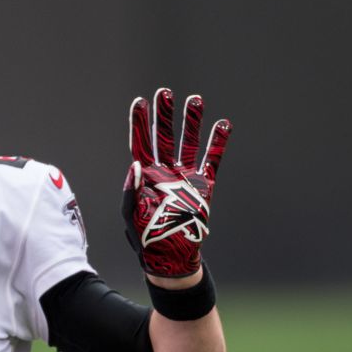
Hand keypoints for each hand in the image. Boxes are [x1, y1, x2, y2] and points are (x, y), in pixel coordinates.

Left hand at [121, 88, 231, 278]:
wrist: (172, 259)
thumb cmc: (146, 239)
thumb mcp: (131, 216)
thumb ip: (130, 192)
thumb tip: (134, 166)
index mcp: (144, 177)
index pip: (141, 144)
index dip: (139, 123)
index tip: (140, 102)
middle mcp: (164, 171)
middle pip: (164, 137)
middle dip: (164, 115)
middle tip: (165, 92)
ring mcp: (185, 177)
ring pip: (188, 143)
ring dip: (191, 122)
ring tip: (195, 99)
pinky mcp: (204, 186)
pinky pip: (212, 160)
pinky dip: (217, 143)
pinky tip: (222, 125)